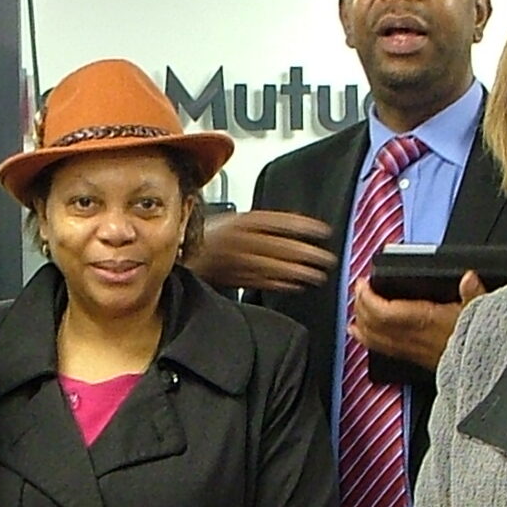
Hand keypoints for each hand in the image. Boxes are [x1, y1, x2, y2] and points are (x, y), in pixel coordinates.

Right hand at [185, 210, 336, 293]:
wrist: (180, 256)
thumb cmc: (206, 238)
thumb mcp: (231, 221)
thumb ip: (257, 225)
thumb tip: (289, 227)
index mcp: (240, 221)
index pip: (277, 221)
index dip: (302, 226)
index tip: (322, 231)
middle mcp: (239, 240)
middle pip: (279, 246)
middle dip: (305, 253)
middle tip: (326, 258)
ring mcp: (236, 261)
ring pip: (272, 267)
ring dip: (297, 272)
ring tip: (317, 275)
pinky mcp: (234, 279)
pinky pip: (261, 282)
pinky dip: (281, 284)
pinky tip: (296, 285)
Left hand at [349, 272, 483, 374]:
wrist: (483, 370)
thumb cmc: (480, 341)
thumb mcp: (481, 312)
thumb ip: (473, 293)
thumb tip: (469, 278)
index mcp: (426, 322)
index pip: (385, 312)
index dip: (369, 298)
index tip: (363, 284)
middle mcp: (413, 338)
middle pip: (374, 324)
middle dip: (361, 306)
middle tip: (358, 291)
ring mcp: (410, 351)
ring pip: (374, 339)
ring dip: (360, 323)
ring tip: (355, 309)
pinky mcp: (413, 359)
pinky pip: (382, 349)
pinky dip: (367, 339)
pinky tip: (360, 334)